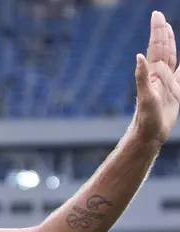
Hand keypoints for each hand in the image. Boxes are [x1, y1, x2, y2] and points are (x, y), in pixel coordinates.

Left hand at [134, 11, 179, 144]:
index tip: (157, 16)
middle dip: (162, 32)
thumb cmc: (146, 118)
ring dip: (169, 42)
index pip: (157, 47)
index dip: (158, 31)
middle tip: (159, 16)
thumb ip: (142, 76)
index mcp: (153, 73)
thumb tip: (139, 56)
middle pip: (163, 48)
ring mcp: (167, 82)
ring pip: (171, 57)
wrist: (150, 134)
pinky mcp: (175, 91)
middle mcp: (159, 75)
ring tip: (168, 29)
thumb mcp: (145, 97)